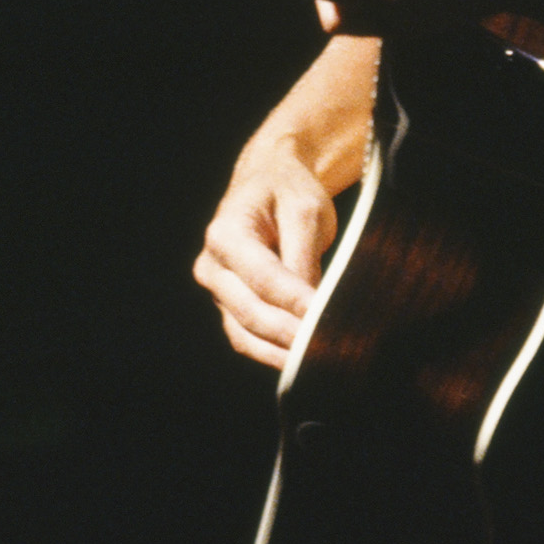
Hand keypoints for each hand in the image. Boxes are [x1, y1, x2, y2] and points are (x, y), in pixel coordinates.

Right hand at [194, 142, 339, 369]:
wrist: (268, 182)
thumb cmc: (288, 192)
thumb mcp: (305, 212)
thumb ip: (304, 258)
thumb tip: (313, 307)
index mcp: (225, 234)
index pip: (264, 278)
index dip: (296, 303)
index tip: (327, 320)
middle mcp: (212, 266)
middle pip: (252, 312)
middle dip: (292, 335)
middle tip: (331, 348)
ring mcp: (217, 291)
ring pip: (246, 335)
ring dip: (282, 353)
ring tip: (321, 362)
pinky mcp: (230, 307)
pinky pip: (248, 339)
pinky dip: (274, 353)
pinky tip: (305, 361)